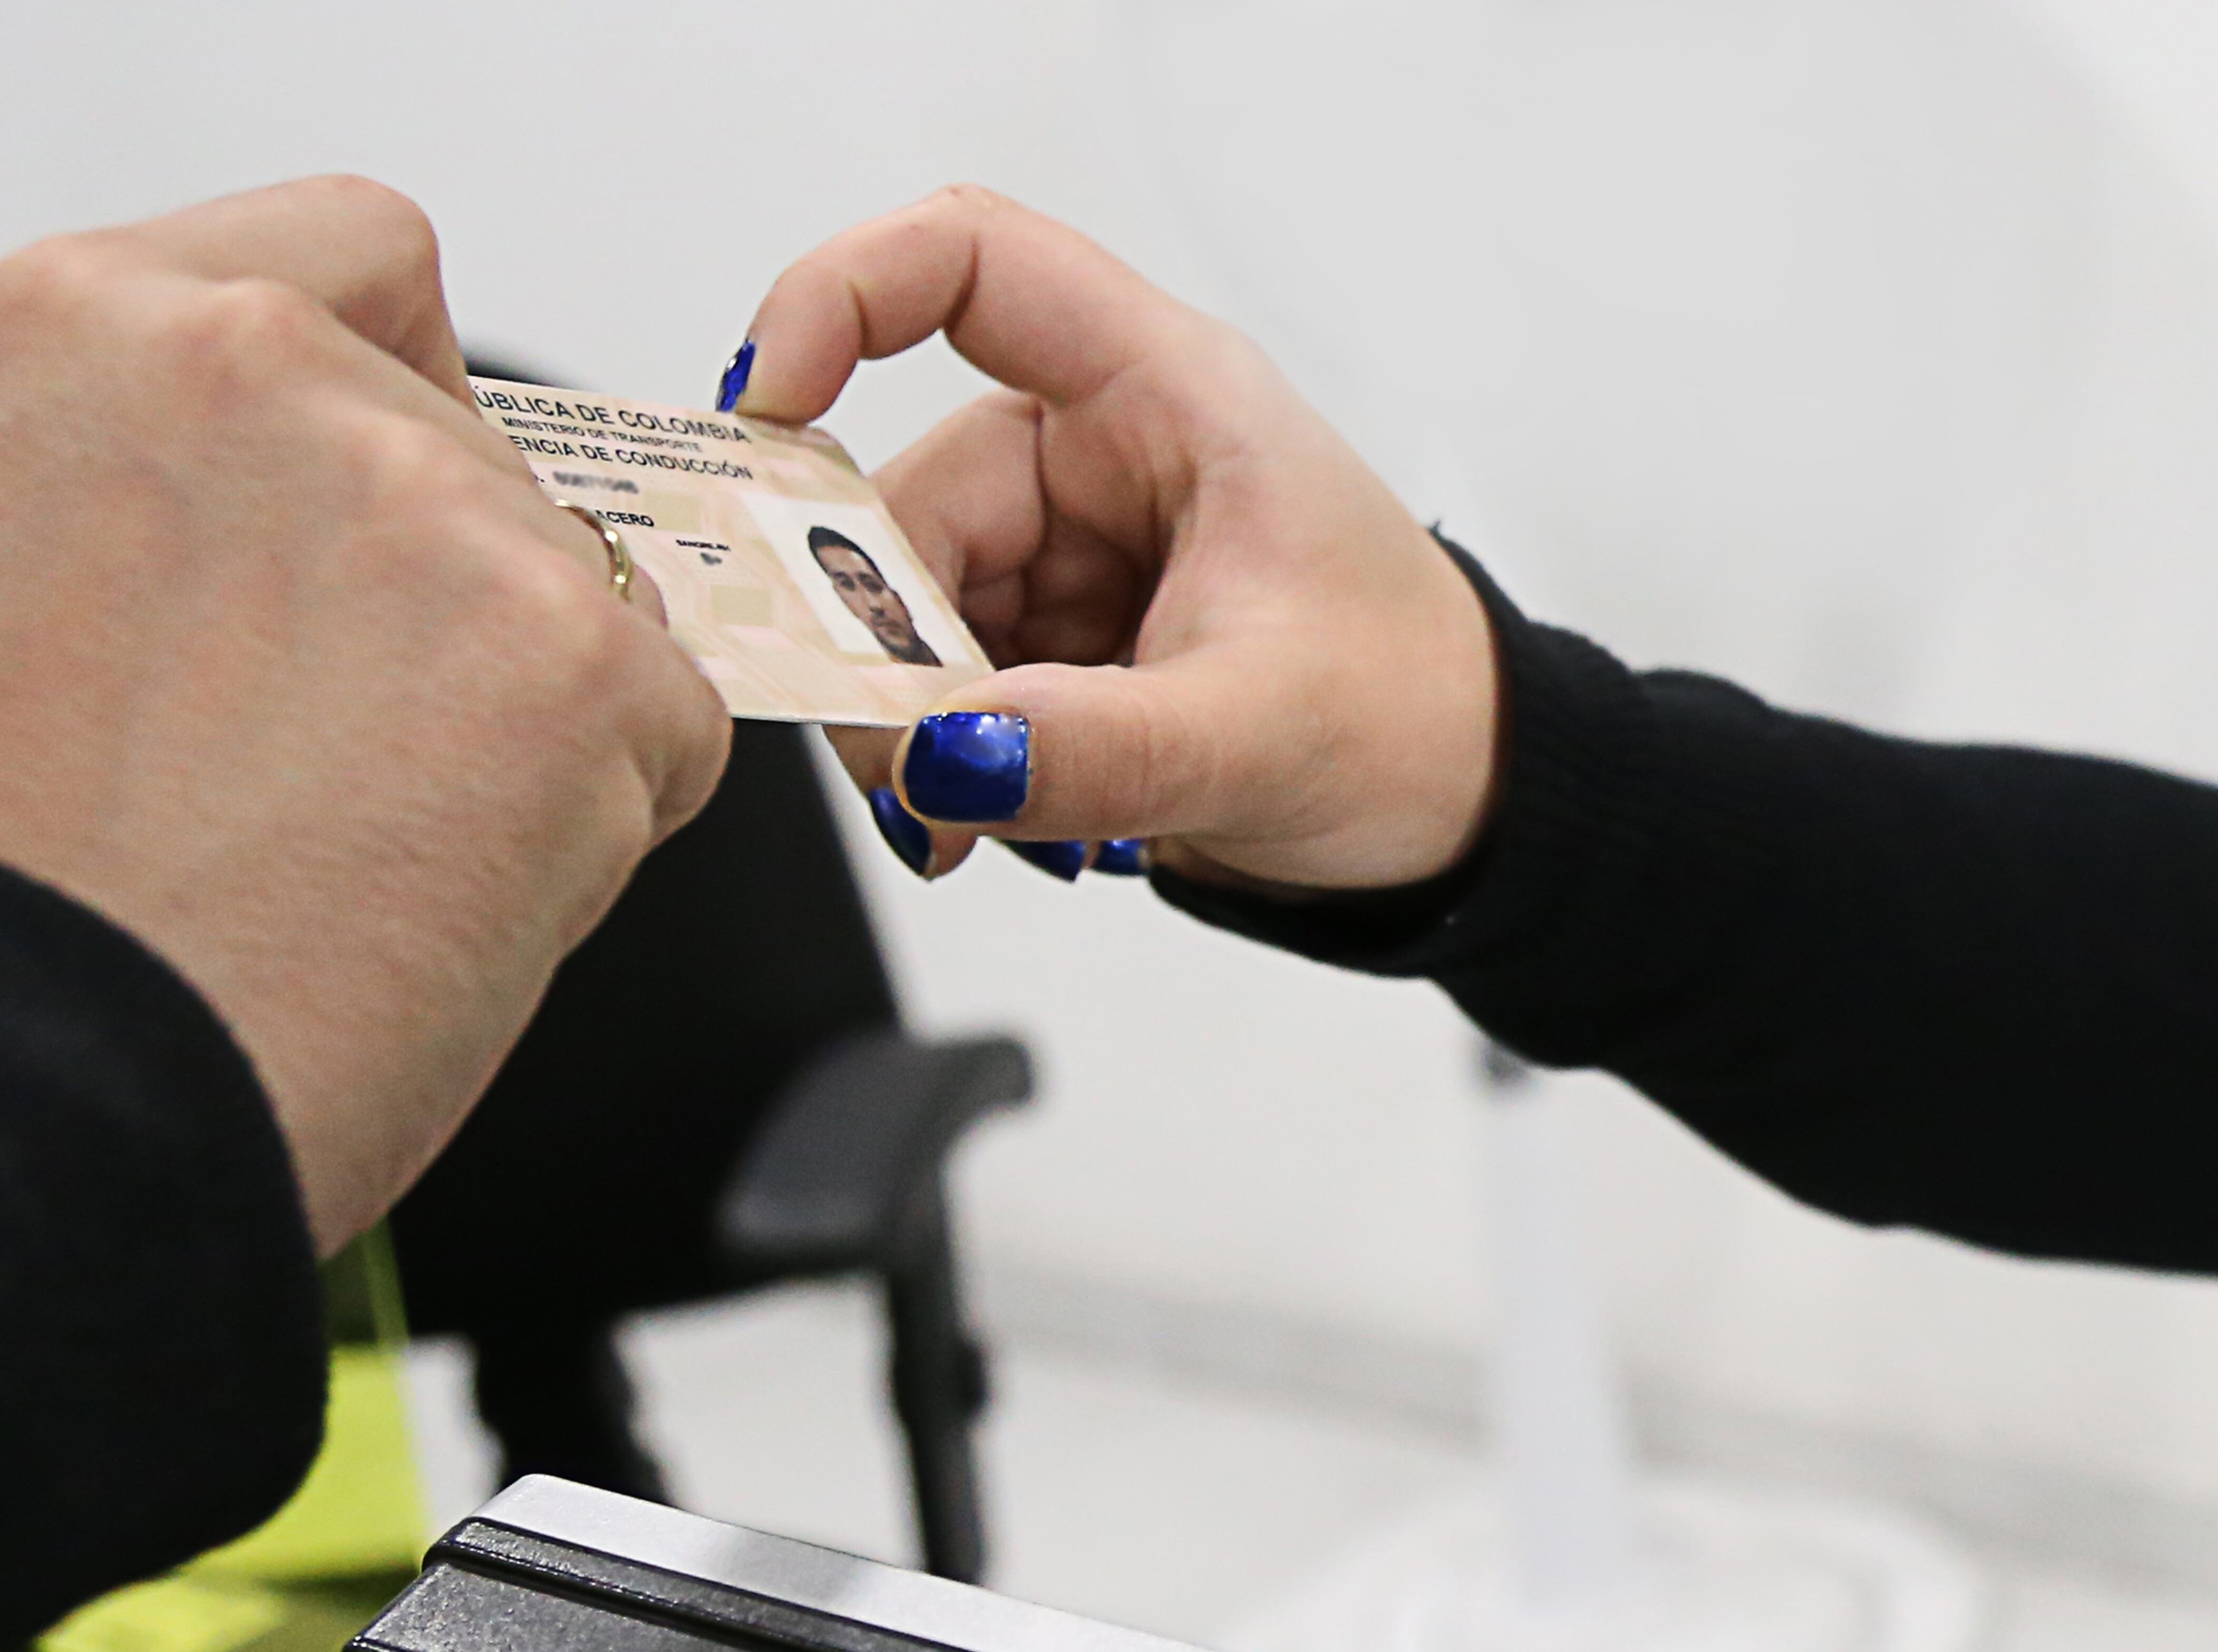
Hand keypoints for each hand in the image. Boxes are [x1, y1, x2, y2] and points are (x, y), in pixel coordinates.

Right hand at [0, 177, 729, 1253]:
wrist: (0, 1104)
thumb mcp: (21, 591)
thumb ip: (197, 500)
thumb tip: (360, 544)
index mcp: (86, 328)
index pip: (359, 261)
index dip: (402, 389)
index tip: (379, 502)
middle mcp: (258, 370)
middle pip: (484, 466)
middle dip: (451, 616)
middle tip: (317, 779)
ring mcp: (427, 501)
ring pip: (580, 601)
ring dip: (520, 730)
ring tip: (356, 864)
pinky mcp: (570, 650)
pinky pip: (666, 723)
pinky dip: (595, 824)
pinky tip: (439, 904)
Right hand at [726, 186, 1495, 892]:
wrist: (1456, 806)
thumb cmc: (1408, 712)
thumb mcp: (1259, 733)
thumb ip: (1096, 749)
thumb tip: (945, 759)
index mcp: (1164, 396)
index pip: (971, 265)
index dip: (841, 299)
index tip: (770, 410)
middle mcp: (1098, 452)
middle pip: (906, 497)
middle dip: (881, 639)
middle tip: (911, 767)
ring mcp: (1066, 547)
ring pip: (903, 606)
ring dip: (914, 720)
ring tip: (982, 812)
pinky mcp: (1047, 636)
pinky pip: (937, 677)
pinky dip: (944, 753)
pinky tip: (992, 810)